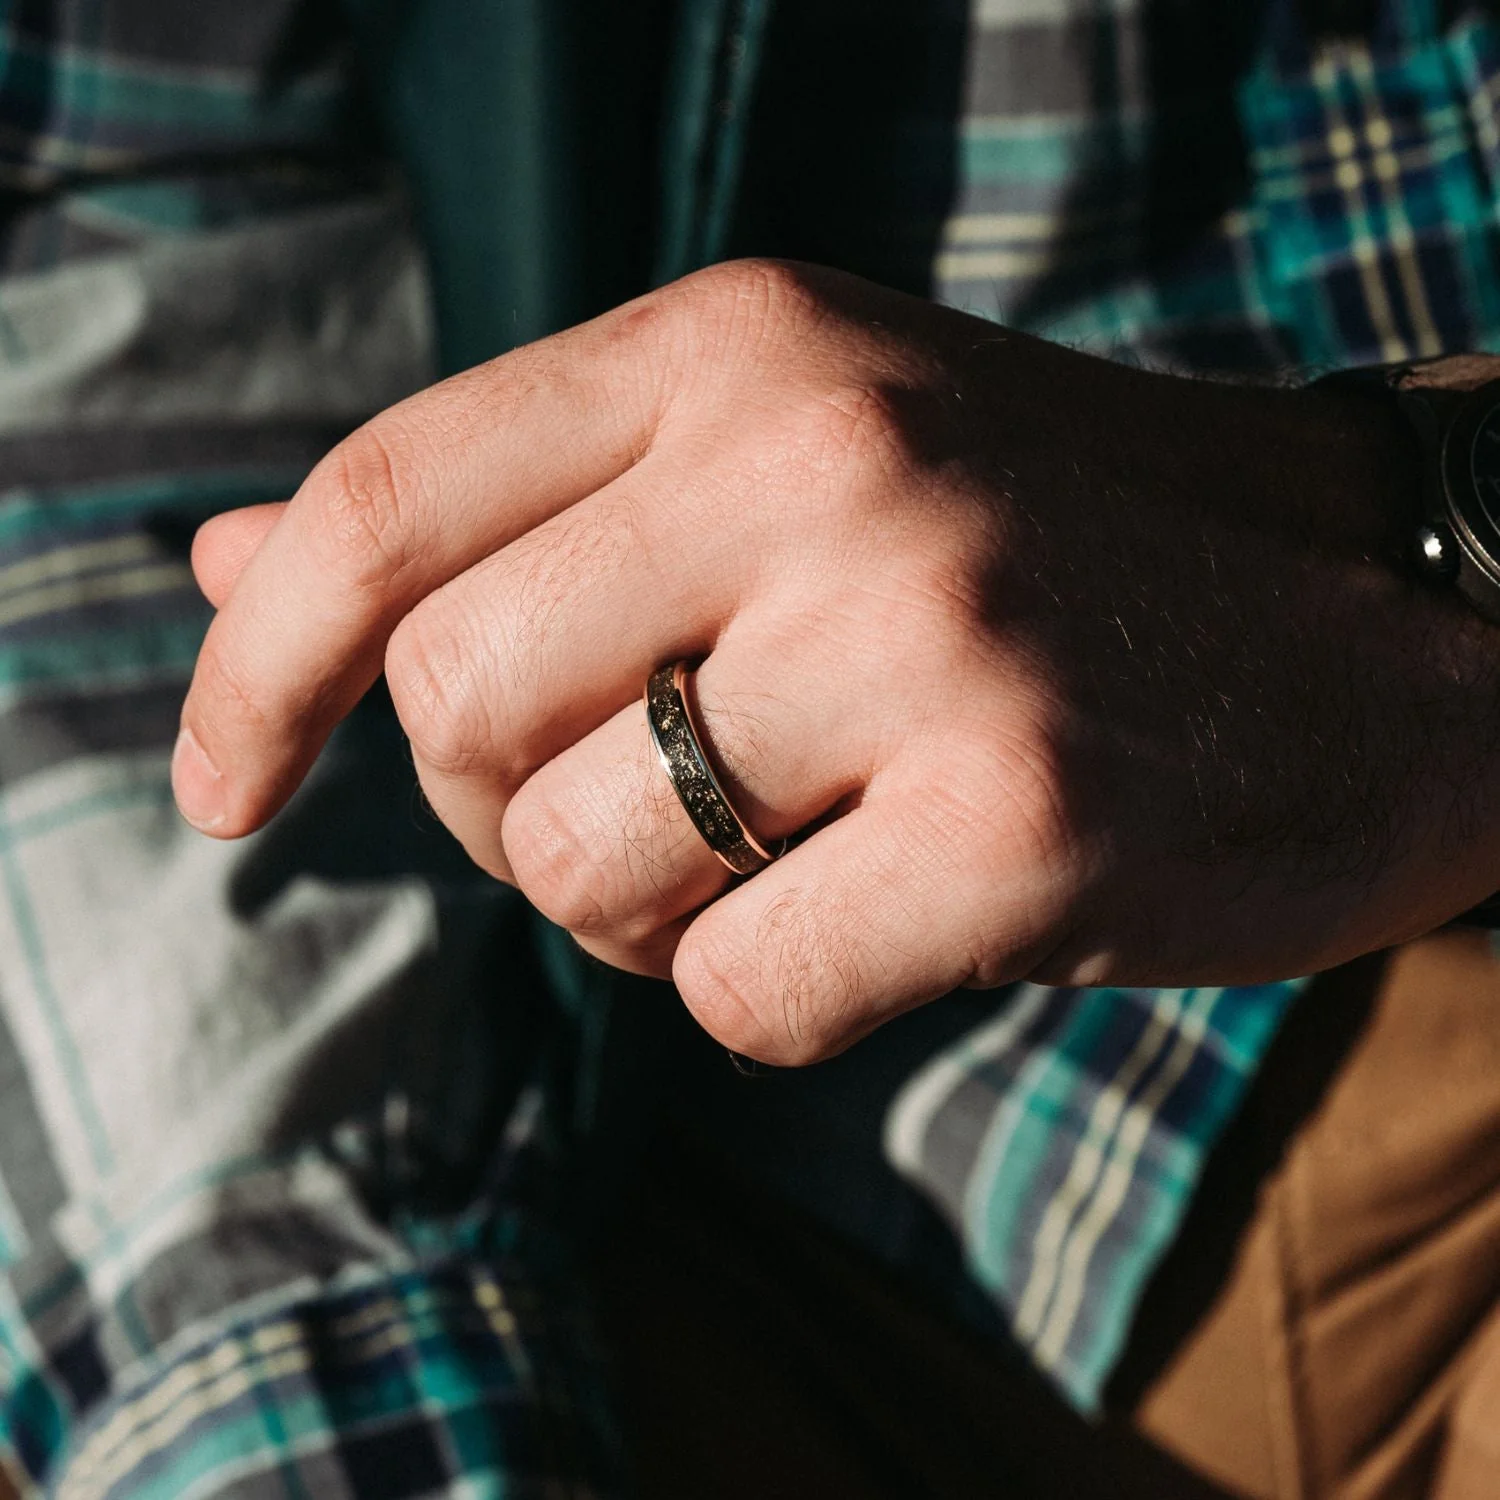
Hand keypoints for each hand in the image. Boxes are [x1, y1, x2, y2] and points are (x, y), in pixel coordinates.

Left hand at [175, 260, 1499, 1062]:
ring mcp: (927, 636)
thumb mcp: (772, 466)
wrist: (1382, 626)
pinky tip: (898, 914)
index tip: (225, 784)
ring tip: (801, 845)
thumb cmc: (1041, 558)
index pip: (382, 504)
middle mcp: (820, 459)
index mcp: (740, 345)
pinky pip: (730, 997)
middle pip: (451, 712)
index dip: (255, 660)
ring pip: (576, 874)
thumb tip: (215, 562)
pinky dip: (771, 994)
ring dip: (644, 909)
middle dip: (504, 802)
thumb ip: (505, 518)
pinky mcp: (1020, 825)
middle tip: (655, 797)